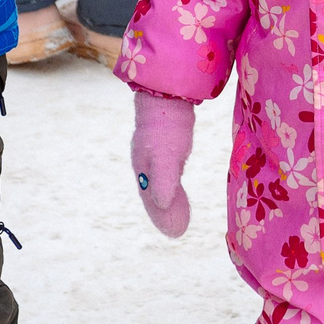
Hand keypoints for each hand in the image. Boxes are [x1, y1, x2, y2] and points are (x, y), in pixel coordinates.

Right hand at [131, 90, 197, 236]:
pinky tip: (176, 185)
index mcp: (145, 168)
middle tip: (177, 231)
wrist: (166, 91)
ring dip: (167, 200)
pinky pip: (166, 170)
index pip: (152, 198)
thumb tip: (163, 204)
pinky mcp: (165, 142)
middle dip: (163, 211)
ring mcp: (155, 152)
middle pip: (153, 192)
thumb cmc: (165, 124)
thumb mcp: (166, 154)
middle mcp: (147, 162)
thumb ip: (164, 179)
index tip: (175, 233)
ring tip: (178, 216)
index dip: (161, 216)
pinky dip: (171, 184)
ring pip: (159, 182)